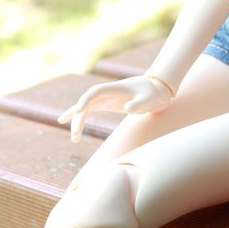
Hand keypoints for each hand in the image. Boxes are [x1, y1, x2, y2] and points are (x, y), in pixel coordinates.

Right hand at [57, 76, 172, 142]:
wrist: (154, 91)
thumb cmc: (151, 94)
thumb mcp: (148, 99)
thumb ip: (139, 103)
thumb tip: (128, 108)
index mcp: (114, 88)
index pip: (95, 92)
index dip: (86, 100)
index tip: (79, 111)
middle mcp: (105, 92)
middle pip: (87, 102)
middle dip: (79, 117)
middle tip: (75, 134)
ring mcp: (103, 98)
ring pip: (85, 108)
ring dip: (77, 122)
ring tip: (74, 139)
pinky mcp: (104, 104)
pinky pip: (88, 111)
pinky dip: (80, 119)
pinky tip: (74, 131)